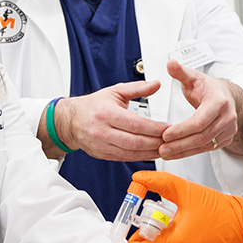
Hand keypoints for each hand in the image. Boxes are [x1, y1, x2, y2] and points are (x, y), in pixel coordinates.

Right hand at [53, 81, 168, 160]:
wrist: (72, 120)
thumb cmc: (94, 105)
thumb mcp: (115, 91)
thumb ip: (138, 88)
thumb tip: (156, 84)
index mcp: (106, 113)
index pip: (136, 124)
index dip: (155, 128)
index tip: (169, 128)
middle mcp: (103, 131)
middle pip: (135, 142)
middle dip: (156, 142)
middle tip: (171, 140)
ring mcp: (102, 145)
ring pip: (132, 153)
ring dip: (151, 152)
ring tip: (165, 148)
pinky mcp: (103, 155)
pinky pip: (126, 159)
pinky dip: (141, 157)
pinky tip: (152, 153)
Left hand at [160, 59, 242, 159]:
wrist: (225, 96)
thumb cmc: (208, 88)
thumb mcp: (193, 77)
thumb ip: (181, 72)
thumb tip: (170, 63)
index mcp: (220, 101)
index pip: (200, 121)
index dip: (182, 130)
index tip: (165, 134)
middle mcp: (227, 117)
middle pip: (202, 136)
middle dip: (180, 144)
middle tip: (162, 148)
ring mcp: (228, 130)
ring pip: (204, 145)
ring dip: (183, 151)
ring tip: (165, 153)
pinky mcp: (225, 139)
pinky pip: (207, 149)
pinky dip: (190, 152)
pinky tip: (176, 154)